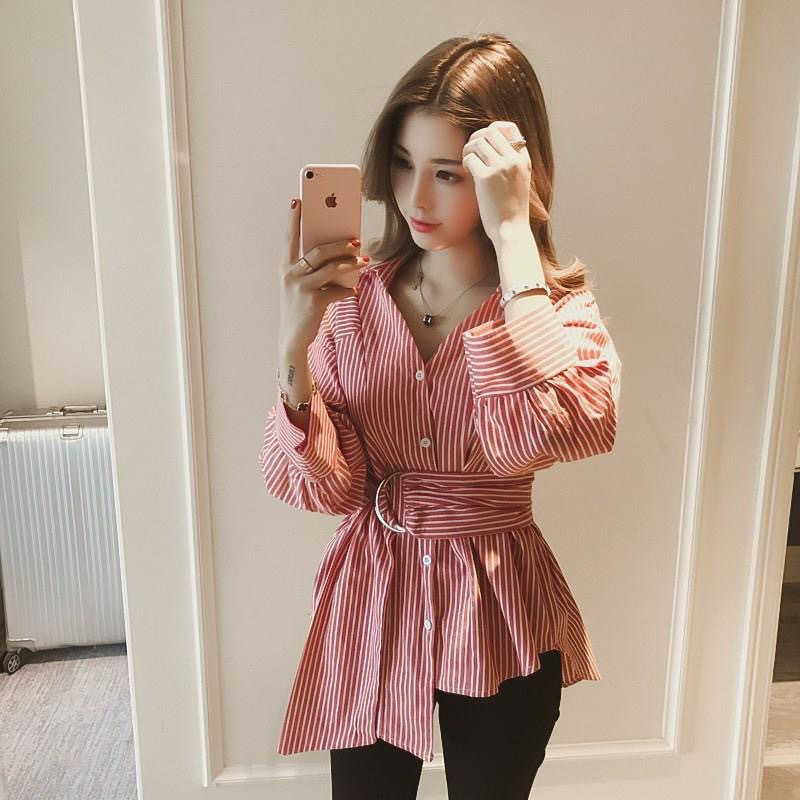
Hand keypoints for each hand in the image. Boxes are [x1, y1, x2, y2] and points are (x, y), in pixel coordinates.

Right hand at [278, 197, 366, 352]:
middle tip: (356, 240)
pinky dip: (348, 290)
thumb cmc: (301, 308)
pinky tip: (353, 290)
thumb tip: (342, 256)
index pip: (289, 238)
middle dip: (339, 244)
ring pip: (331, 268)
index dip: (293, 219)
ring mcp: (301, 288)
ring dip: (351, 264)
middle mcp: (291, 275)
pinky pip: (337, 290)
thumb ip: (314, 270)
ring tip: (365, 261)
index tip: (298, 200)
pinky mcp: (313, 302)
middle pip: (318, 251)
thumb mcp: (302, 286)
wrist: (293, 338)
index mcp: (286, 267)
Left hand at [461, 120, 532, 243]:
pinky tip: (467, 172)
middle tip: (471, 151)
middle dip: (476, 137)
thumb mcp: (519, 182)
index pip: (510, 128)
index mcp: (523, 159)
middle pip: (491, 131)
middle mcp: (514, 159)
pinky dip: (465, 162)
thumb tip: (490, 148)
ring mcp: (501, 167)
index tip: (484, 141)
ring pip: (478, 141)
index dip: (493, 129)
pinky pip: (470, 157)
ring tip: (468, 162)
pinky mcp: (486, 177)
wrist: (512, 229)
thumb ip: (510, 164)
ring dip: (468, 149)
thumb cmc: (511, 210)